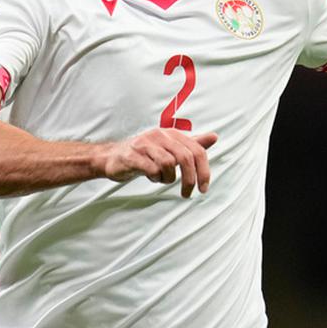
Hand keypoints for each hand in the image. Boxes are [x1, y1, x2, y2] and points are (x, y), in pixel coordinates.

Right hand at [100, 128, 217, 196]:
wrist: (112, 157)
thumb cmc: (144, 154)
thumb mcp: (170, 148)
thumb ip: (192, 144)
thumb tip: (214, 136)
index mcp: (171, 134)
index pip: (197, 151)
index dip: (204, 171)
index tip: (203, 189)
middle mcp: (159, 135)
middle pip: (185, 158)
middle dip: (189, 180)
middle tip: (186, 194)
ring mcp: (145, 144)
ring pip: (168, 164)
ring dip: (167, 178)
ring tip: (160, 179)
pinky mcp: (132, 155)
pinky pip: (151, 169)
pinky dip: (154, 178)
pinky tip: (151, 177)